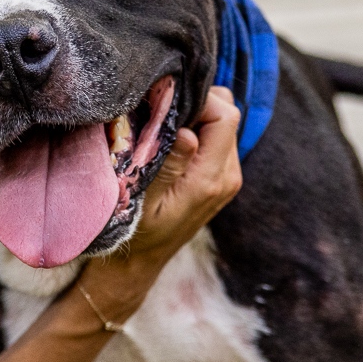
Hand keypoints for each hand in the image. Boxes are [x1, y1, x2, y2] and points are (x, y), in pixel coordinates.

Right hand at [79, 86, 243, 317]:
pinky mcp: (220, 176)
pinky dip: (196, 128)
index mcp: (210, 180)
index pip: (225, 116)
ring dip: (196, 116)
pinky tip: (170, 140)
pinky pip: (216, 136)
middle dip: (198, 103)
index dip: (199, 99)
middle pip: (228, 113)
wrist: (139, 262)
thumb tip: (189, 132)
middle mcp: (227, 176)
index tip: (164, 101)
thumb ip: (167, 166)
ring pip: (223, 121)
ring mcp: (226, 176)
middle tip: (160, 111)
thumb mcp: (142, 202)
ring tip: (162, 127)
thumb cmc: (134, 234)